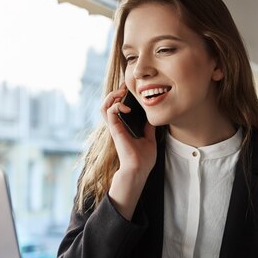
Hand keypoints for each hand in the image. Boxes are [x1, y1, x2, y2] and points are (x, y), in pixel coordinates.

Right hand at [101, 87, 156, 219]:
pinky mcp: (115, 130)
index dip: (120, 97)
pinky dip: (116, 105)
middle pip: (107, 105)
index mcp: (123, 128)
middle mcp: (117, 126)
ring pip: (104, 106)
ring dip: (111, 97)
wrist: (139, 169)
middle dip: (114, 93)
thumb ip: (149, 128)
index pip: (116, 108)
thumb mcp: (149, 139)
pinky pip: (109, 112)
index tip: (129, 90)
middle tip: (124, 88)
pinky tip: (127, 108)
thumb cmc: (143, 158)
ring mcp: (115, 128)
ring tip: (121, 93)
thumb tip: (154, 119)